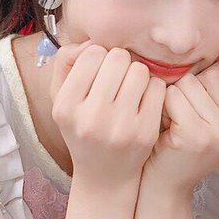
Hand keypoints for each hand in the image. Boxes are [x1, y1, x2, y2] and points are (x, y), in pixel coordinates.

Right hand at [50, 42, 163, 188]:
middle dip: (120, 63)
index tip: (98, 72)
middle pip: (118, 58)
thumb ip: (67, 60)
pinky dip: (152, 89)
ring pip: (140, 71)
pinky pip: (158, 88)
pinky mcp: (145, 133)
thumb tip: (92, 43)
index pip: (92, 53)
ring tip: (129, 89)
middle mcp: (91, 118)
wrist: (104, 176)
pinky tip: (143, 101)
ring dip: (137, 74)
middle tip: (117, 78)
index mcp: (65, 106)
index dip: (99, 56)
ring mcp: (120, 127)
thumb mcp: (61, 97)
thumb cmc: (82, 126)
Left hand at [143, 49, 218, 195]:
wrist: (165, 185)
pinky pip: (174, 96)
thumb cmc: (182, 145)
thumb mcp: (208, 112)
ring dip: (174, 98)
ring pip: (189, 83)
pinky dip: (163, 107)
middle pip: (210, 74)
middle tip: (185, 118)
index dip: (203, 83)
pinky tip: (166, 128)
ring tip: (176, 124)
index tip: (199, 111)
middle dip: (189, 89)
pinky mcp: (197, 135)